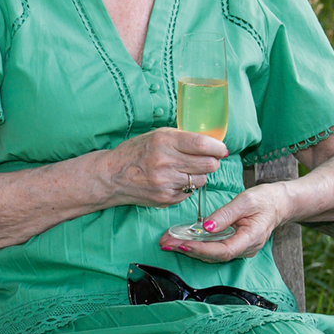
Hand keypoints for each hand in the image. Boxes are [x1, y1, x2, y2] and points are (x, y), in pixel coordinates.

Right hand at [105, 129, 228, 209]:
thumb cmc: (136, 152)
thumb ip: (182, 138)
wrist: (112, 176)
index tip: (221, 149)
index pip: (202, 144)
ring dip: (198, 175)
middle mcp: (166, 162)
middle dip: (212, 162)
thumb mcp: (156, 136)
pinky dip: (186, 187)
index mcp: (164, 141)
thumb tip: (211, 143)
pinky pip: (189, 193)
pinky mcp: (166, 198)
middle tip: (207, 160)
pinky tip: (173, 181)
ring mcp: (166, 182)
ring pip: (201, 180)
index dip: (217, 147)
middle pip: (208, 164)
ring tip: (185, 171)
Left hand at [159, 183, 287, 263]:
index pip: (223, 251)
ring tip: (167, 242)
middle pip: (213, 256)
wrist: (279, 203)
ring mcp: (239, 249)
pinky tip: (180, 239)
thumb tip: (206, 227)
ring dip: (188, 249)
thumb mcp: (246, 201)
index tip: (182, 243)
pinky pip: (212, 249)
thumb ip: (226, 214)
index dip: (201, 249)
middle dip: (187, 250)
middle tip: (165, 243)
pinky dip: (195, 245)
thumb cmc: (265, 200)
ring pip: (211, 254)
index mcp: (250, 239)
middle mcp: (244, 249)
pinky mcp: (233, 245)